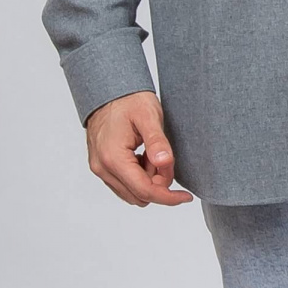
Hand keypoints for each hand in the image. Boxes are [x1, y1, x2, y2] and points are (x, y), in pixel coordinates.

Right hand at [85, 91, 193, 206]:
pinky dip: (139, 175)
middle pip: (138, 195)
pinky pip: (124, 183)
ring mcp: (100, 168)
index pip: (144, 191)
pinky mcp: (102, 166)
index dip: (168, 197)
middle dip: (158, 183)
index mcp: (114, 158)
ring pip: (131, 192)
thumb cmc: (128, 99)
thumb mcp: (148, 115)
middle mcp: (103, 168)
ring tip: (153, 153)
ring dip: (148, 179)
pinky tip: (144, 155)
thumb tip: (165, 164)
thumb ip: (157, 141)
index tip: (186, 196)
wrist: (108, 90)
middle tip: (166, 158)